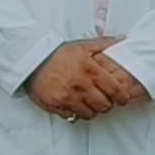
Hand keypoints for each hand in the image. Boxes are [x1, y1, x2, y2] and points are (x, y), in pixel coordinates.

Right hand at [24, 40, 148, 119]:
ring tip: (88, 102)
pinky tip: (74, 104)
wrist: (31, 60)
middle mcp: (81, 86)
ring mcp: (68, 98)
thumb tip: (121, 38)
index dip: (122, 97)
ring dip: (92, 110)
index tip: (123, 98)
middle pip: (104, 106)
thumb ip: (103, 43)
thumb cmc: (56, 53)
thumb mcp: (82, 45)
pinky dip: (75, 113)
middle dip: (107, 104)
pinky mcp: (57, 106)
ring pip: (90, 114)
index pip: (115, 90)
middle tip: (104, 100)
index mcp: (90, 71)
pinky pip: (72, 116)